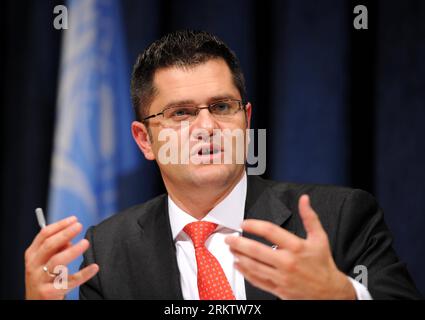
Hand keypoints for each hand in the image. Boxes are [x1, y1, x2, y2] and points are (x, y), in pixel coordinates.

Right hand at [25, 216, 98, 298]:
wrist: (36, 305)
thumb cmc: (44, 279)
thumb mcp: (45, 262)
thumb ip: (56, 249)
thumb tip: (69, 239)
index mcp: (32, 255)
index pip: (44, 235)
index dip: (60, 225)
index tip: (74, 219)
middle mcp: (33, 266)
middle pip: (49, 245)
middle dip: (65, 234)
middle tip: (79, 226)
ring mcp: (40, 280)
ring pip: (57, 262)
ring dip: (72, 251)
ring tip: (86, 242)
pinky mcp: (49, 293)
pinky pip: (69, 282)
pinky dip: (83, 274)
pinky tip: (94, 267)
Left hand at [225, 195, 355, 299]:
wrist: (330, 292)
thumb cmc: (323, 264)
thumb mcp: (320, 238)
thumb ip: (310, 217)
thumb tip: (304, 200)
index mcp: (297, 247)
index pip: (270, 232)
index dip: (254, 225)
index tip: (244, 224)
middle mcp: (287, 262)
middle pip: (257, 250)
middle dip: (239, 243)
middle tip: (229, 239)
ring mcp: (282, 277)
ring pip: (254, 266)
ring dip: (240, 257)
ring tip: (231, 250)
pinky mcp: (278, 290)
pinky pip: (257, 280)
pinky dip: (245, 273)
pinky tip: (238, 266)